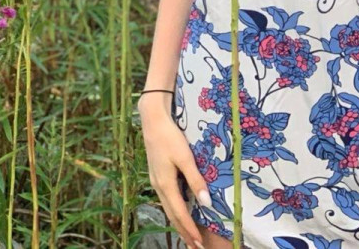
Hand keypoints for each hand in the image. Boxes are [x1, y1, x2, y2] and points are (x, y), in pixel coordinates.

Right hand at [139, 93, 211, 248]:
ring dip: (178, 223)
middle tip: (194, 246)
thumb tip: (206, 203)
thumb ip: (196, 180)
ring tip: (188, 234)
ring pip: (168, 208)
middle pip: (172, 215)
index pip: (179, 213)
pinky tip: (179, 211)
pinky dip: (174, 210)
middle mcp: (159, 186)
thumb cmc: (170, 137)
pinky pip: (166, 199)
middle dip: (183, 232)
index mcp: (166, 184)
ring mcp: (156, 181)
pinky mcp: (157, 175)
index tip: (197, 242)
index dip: (189, 229)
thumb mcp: (186, 157)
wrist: (152, 121)